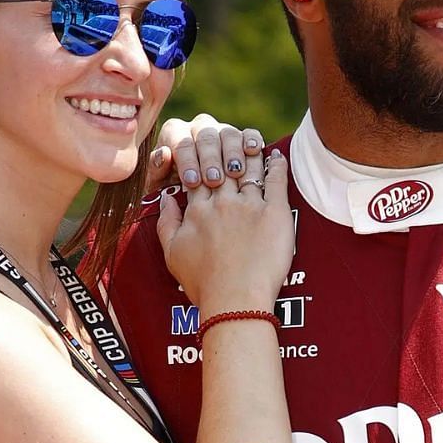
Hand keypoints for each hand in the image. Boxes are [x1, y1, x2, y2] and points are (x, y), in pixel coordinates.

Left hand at [145, 114, 264, 192]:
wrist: (200, 206)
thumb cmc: (174, 194)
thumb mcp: (161, 187)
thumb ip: (158, 170)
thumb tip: (163, 154)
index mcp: (174, 133)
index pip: (180, 141)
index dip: (187, 161)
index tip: (191, 182)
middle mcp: (199, 127)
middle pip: (206, 135)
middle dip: (210, 159)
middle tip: (213, 181)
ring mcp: (222, 131)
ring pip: (228, 134)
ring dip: (232, 153)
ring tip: (234, 173)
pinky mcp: (243, 138)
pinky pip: (249, 134)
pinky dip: (252, 140)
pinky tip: (253, 152)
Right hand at [157, 150, 292, 312]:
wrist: (235, 301)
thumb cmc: (204, 283)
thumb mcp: (172, 253)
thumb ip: (166, 222)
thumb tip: (165, 198)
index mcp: (197, 210)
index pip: (199, 174)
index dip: (202, 160)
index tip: (208, 154)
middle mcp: (222, 202)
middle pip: (224, 165)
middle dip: (226, 151)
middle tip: (232, 142)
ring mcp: (249, 206)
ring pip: (249, 168)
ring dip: (251, 153)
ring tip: (255, 144)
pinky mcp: (274, 213)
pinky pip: (276, 180)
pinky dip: (277, 165)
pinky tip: (277, 156)